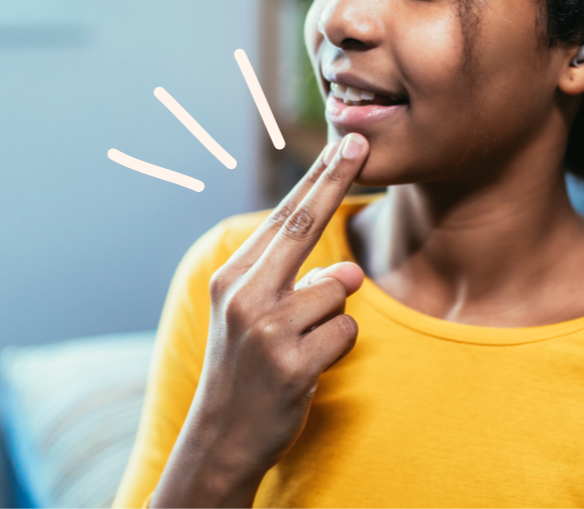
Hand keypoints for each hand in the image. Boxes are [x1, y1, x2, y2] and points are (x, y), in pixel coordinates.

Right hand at [151, 133, 368, 508]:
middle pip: (303, 226)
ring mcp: (267, 328)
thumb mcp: (262, 317)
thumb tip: (351, 273)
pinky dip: (338, 346)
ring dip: (333, 317)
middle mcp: (245, 294)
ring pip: (338, 289)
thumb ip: (303, 284)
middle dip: (335, 180)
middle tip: (361, 144)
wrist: (222, 438)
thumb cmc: (249, 367)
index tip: (345, 145)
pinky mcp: (291, 362)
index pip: (284, 217)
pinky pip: (346, 330)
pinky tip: (308, 367)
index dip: (318, 179)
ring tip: (301, 345)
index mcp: (234, 277)